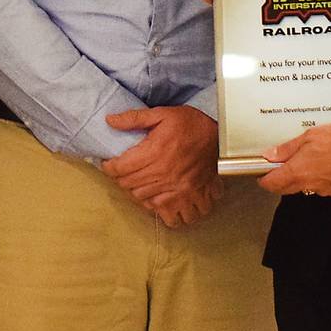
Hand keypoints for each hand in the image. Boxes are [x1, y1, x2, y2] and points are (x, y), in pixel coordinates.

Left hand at [101, 106, 219, 222]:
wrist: (221, 138)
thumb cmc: (192, 125)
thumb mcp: (162, 114)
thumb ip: (134, 118)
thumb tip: (110, 120)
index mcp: (153, 153)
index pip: (119, 168)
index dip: (109, 167)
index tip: (109, 164)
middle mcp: (163, 174)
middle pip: (128, 186)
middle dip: (121, 179)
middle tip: (124, 172)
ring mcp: (177, 190)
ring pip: (144, 201)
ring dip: (138, 194)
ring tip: (141, 185)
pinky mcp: (190, 198)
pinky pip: (171, 216)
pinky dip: (163, 212)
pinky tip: (160, 200)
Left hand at [258, 124, 330, 197]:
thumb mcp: (309, 136)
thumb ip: (288, 148)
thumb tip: (271, 154)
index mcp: (297, 171)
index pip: (272, 183)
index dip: (264, 179)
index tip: (262, 173)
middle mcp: (308, 185)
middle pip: (285, 188)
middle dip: (279, 180)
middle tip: (280, 166)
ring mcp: (323, 190)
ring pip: (303, 187)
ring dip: (300, 178)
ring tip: (308, 159)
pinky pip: (319, 187)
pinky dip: (317, 178)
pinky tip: (323, 165)